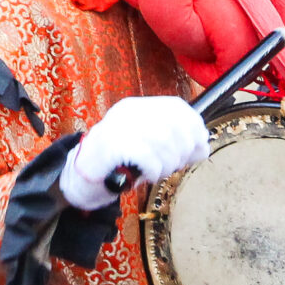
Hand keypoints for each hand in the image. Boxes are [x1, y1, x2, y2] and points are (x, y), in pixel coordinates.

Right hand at [63, 94, 209, 209]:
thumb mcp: (148, 147)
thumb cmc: (119, 164)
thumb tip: (203, 148)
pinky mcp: (114, 146)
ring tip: (157, 172)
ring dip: (167, 164)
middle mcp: (128, 112)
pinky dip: (153, 171)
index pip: (176, 107)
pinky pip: (148, 158)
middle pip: (173, 126)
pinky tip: (145, 175)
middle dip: (182, 151)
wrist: (81, 177)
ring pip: (163, 142)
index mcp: (137, 108)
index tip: (200, 147)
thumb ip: (174, 143)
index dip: (194, 127)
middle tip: (174, 166)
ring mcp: (119, 127)